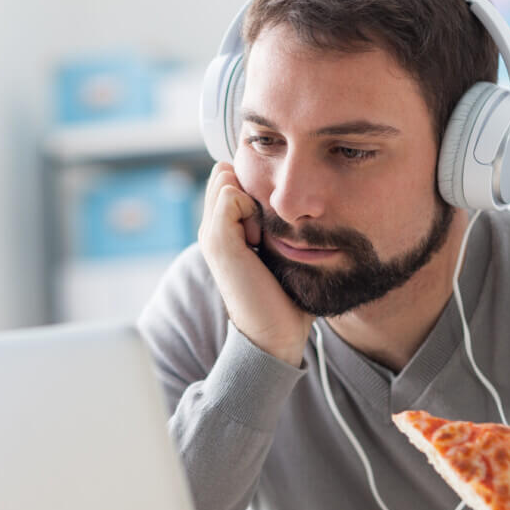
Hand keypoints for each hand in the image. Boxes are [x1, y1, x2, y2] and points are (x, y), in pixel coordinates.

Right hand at [198, 162, 313, 364]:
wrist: (273, 335)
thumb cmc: (286, 300)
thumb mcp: (282, 254)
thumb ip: (279, 228)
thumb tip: (299, 204)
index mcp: (225, 232)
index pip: (230, 179)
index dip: (254, 189)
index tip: (270, 226)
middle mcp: (211, 230)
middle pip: (226, 175)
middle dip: (250, 190)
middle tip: (265, 230)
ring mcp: (210, 234)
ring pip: (227, 180)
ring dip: (252, 200)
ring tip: (261, 238)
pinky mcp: (217, 240)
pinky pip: (230, 193)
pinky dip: (250, 209)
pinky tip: (258, 242)